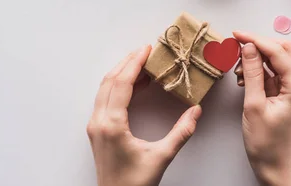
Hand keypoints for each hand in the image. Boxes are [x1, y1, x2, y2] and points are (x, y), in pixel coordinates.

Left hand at [87, 45, 201, 185]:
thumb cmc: (134, 184)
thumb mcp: (162, 157)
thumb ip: (181, 133)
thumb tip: (195, 112)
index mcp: (112, 125)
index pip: (121, 84)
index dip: (134, 64)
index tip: (147, 50)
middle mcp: (99, 122)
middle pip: (109, 81)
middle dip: (127, 62)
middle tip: (146, 51)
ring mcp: (95, 126)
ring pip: (104, 89)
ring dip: (121, 73)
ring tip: (142, 64)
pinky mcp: (97, 130)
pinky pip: (105, 100)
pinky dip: (118, 87)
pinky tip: (135, 86)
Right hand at [233, 31, 290, 185]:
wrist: (272, 163)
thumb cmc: (265, 142)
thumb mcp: (254, 105)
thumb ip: (252, 73)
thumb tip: (248, 48)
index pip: (279, 52)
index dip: (256, 40)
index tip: (237, 35)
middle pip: (283, 50)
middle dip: (259, 45)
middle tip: (237, 46)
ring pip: (279, 59)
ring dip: (258, 58)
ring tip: (239, 68)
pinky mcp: (288, 93)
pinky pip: (275, 72)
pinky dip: (260, 69)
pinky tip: (245, 77)